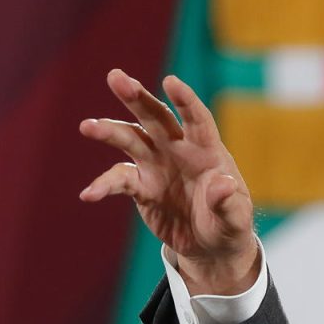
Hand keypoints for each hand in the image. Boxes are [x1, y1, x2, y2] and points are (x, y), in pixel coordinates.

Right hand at [79, 69, 258, 294]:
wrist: (209, 246)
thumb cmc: (228, 224)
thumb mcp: (236, 219)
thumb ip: (228, 202)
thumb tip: (222, 184)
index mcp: (206, 150)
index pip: (197, 119)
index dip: (185, 100)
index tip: (171, 82)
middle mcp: (177, 150)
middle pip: (155, 116)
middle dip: (136, 97)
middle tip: (116, 77)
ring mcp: (156, 165)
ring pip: (130, 139)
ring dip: (109, 131)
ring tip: (87, 127)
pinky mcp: (141, 187)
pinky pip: (118, 181)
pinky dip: (103, 186)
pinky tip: (89, 194)